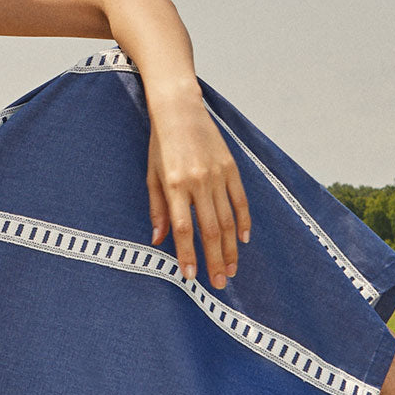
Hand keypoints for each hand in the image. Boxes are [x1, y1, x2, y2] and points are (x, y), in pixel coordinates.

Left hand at [146, 102, 250, 289]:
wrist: (180, 109)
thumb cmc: (160, 144)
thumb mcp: (151, 175)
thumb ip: (156, 209)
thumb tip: (157, 241)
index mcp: (174, 185)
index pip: (182, 229)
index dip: (187, 255)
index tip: (191, 277)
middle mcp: (197, 182)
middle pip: (209, 230)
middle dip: (214, 260)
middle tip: (220, 284)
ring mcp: (217, 175)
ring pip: (227, 220)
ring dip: (230, 248)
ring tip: (231, 270)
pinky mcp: (231, 168)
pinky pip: (240, 200)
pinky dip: (244, 222)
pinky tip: (243, 240)